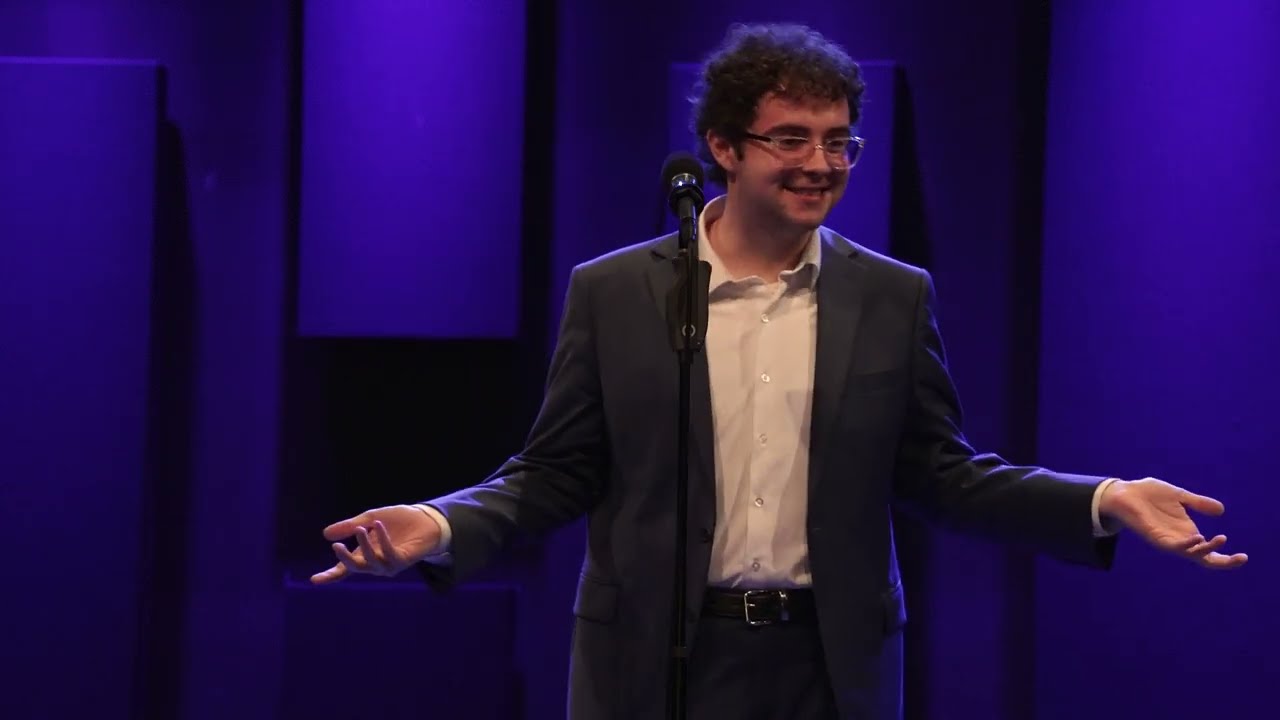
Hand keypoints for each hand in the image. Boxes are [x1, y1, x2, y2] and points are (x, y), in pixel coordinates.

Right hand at [310, 504, 442, 584]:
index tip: (314, 580)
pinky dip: (382, 540)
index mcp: (364, 555)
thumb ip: (350, 526)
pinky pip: (389, 554)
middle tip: (336, 546)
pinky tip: (378, 525)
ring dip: (364, 545)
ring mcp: (389, 565)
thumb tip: (325, 534)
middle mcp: (375, 564)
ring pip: (371, 561)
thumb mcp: (369, 518)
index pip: (344, 569)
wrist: (425, 518)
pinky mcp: (403, 560)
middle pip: (355, 568)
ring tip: (361, 528)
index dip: (330, 575)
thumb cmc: (398, 520)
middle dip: (345, 559)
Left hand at [1099, 477, 1247, 569]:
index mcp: (1187, 532)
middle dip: (1222, 562)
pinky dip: (1186, 544)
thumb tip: (1221, 511)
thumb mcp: (1180, 496)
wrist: (1124, 492)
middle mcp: (1180, 540)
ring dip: (1206, 549)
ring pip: (1191, 554)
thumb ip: (1198, 503)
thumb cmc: (1149, 495)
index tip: (1244, 557)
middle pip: (1204, 559)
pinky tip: (1197, 537)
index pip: (1209, 551)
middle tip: (1240, 558)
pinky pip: (1173, 546)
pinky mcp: (1155, 537)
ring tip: (1220, 539)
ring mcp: (1168, 540)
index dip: (1226, 557)